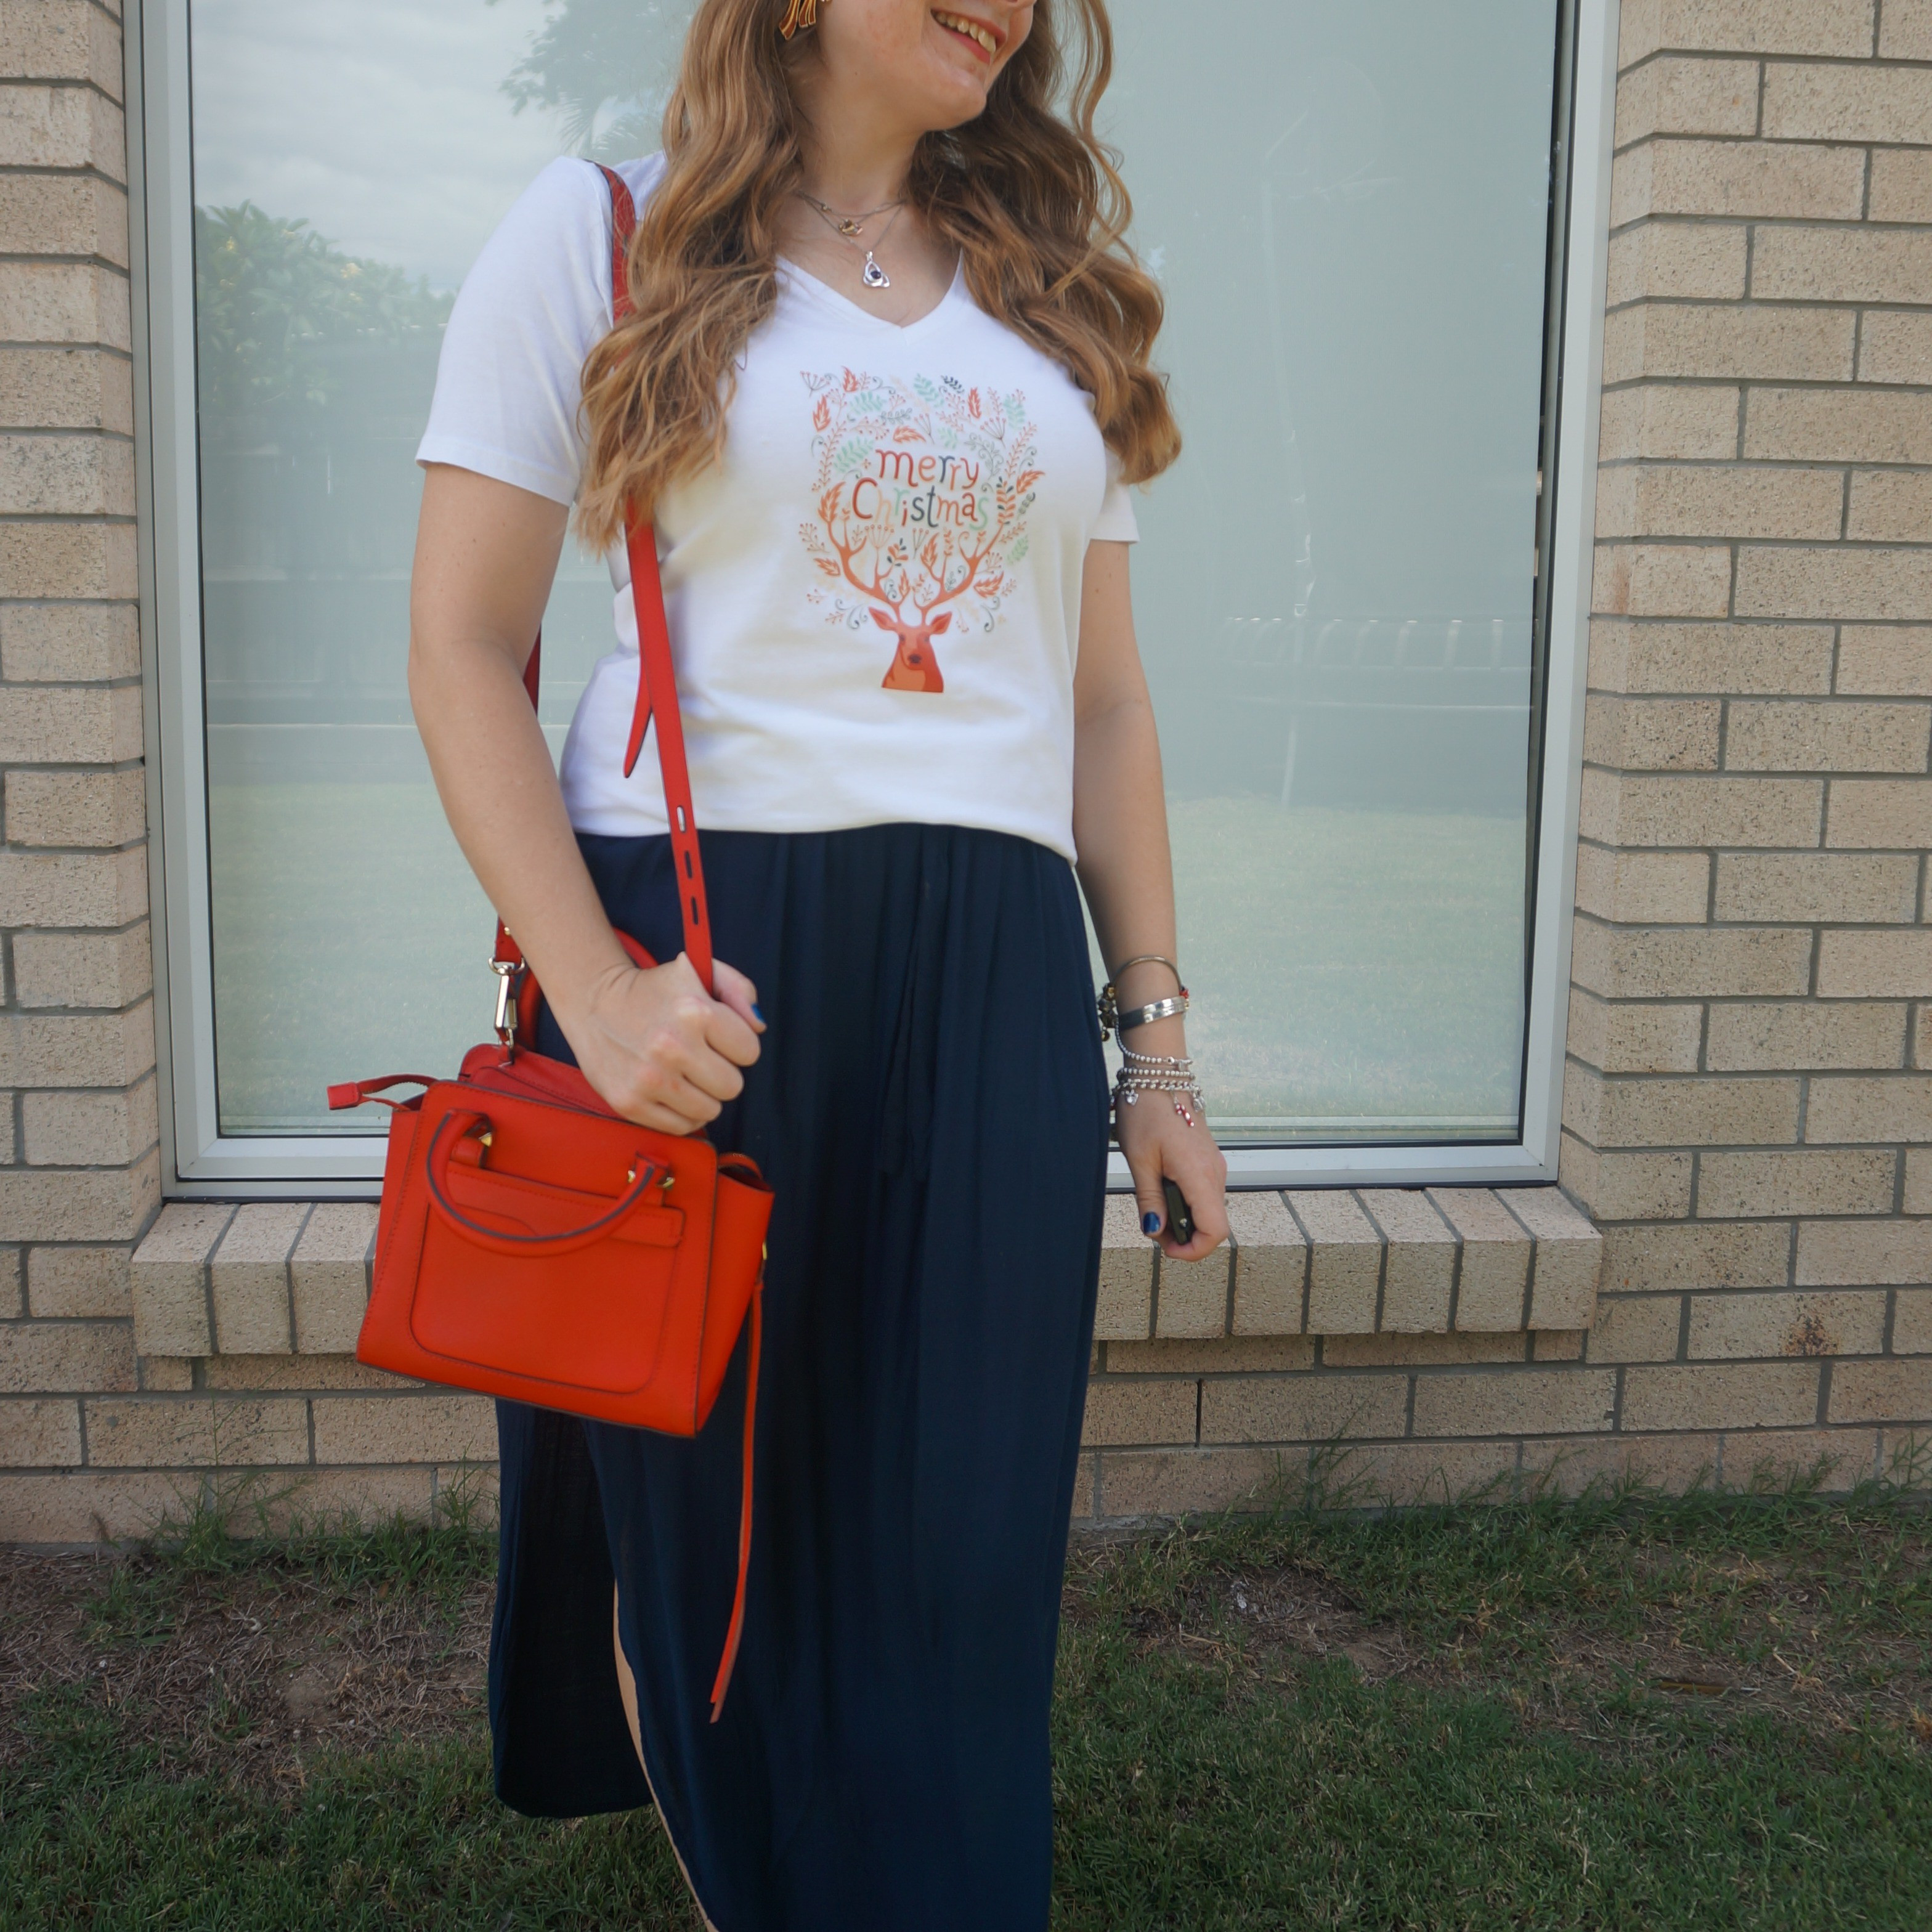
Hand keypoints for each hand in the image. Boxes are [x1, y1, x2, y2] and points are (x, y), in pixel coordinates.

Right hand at [559, 951, 764, 1134]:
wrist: (594, 1002)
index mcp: (695, 1011)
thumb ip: (740, 990)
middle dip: (721, 1073)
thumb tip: (758, 1027)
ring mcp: (649, 1079)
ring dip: (703, 1095)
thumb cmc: (656, 989)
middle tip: (700, 1058)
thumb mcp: (699, 970)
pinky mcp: (629, 1103)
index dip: (737, 1045)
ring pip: (710, 1111)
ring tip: (683, 1074)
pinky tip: (669, 1091)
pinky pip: (681, 1127)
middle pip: (733, 1087)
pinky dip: (681, 1113)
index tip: (717, 1037)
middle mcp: (672, 1047)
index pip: (750, 1052)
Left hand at [1115, 1085, 1228, 1262]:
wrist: (1159, 1077)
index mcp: (1200, 1175)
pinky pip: (1204, 1193)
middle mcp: (1215, 1173)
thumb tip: (1155, 1231)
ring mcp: (1214, 1166)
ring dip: (1184, 1219)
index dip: (1193, 1250)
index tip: (1167, 1248)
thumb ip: (1149, 1200)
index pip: (1215, 1231)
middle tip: (1152, 1227)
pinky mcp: (1208, 1161)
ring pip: (1208, 1210)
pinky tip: (1163, 1190)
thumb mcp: (1140, 1161)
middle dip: (1184, 1237)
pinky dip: (1187, 1202)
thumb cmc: (1147, 1112)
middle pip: (1212, 1225)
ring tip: (1153, 1207)